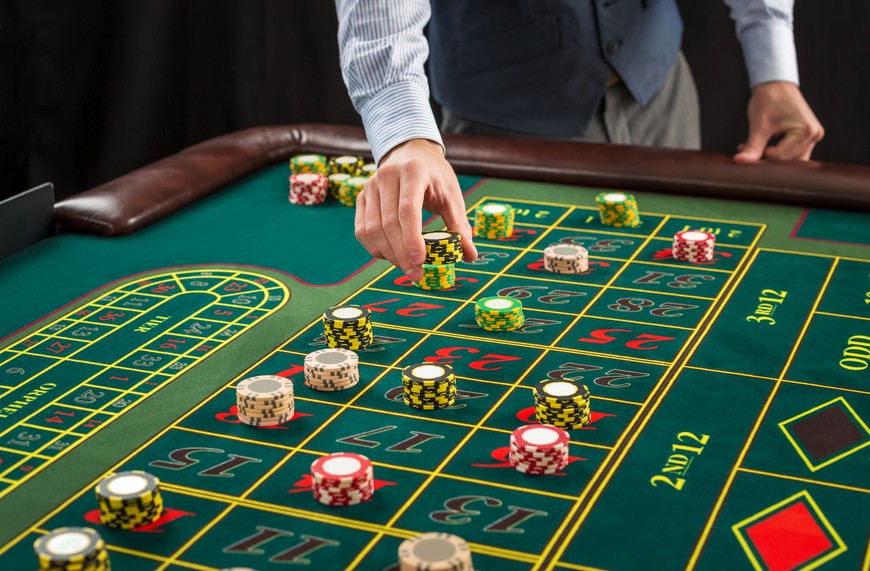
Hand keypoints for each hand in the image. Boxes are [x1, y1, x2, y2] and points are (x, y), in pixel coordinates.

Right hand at [355, 139, 477, 281]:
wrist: (411, 152)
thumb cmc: (435, 176)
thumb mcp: (452, 195)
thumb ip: (459, 225)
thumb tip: (470, 256)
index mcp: (413, 172)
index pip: (408, 210)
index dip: (412, 238)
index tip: (420, 261)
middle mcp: (387, 177)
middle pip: (388, 224)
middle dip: (402, 254)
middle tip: (416, 274)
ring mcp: (370, 187)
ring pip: (372, 229)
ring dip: (389, 254)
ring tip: (407, 267)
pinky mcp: (361, 197)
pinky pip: (362, 230)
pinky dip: (375, 248)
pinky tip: (391, 256)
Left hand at [733, 81, 823, 162]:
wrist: (776, 84)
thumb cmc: (769, 100)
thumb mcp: (759, 125)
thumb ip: (752, 146)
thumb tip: (739, 161)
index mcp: (806, 131)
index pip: (781, 156)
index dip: (760, 155)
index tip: (743, 147)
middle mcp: (814, 135)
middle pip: (787, 160)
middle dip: (765, 158)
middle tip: (745, 149)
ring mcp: (813, 136)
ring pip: (790, 160)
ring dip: (770, 157)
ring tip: (750, 147)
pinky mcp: (807, 137)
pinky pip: (793, 153)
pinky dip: (777, 153)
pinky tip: (761, 147)